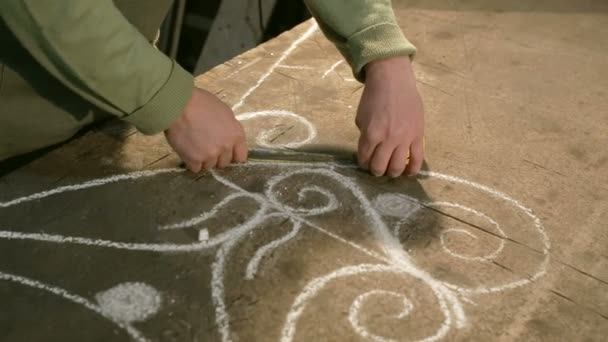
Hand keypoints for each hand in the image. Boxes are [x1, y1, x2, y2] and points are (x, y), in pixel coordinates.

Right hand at [165, 88, 247, 171]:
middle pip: (224, 163)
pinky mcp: (194, 160)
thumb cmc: (201, 103)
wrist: (178, 105)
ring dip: (203, 160)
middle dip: (216, 157)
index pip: (241, 157)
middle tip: (205, 146)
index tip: (225, 153)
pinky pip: (195, 168)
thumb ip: (229, 129)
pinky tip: (187, 151)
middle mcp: (225, 147)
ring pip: (209, 166)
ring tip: (194, 147)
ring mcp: (210, 155)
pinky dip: (191, 162)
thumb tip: (228, 138)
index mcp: (236, 134)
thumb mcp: (224, 112)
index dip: (232, 155)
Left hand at [356, 56, 424, 176]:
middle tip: (377, 168)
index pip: (365, 158)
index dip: (363, 163)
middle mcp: (387, 139)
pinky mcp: (418, 136)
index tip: (365, 162)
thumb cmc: (374, 97)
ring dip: (391, 172)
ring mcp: (404, 138)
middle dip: (376, 170)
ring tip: (390, 170)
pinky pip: (417, 158)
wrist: (393, 80)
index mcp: (370, 134)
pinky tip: (408, 173)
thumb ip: (365, 135)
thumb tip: (370, 150)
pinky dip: (412, 169)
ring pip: (398, 166)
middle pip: (380, 167)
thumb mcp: (361, 117)